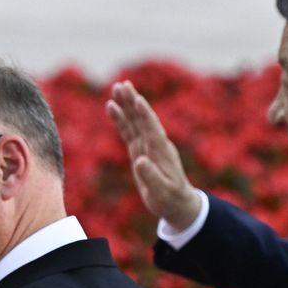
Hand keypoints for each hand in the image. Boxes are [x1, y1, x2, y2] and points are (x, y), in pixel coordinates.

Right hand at [105, 80, 201, 230]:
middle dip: (133, 102)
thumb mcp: (161, 192)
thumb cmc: (170, 199)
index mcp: (161, 152)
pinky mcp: (139, 150)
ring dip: (126, 105)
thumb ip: (152, 177)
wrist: (176, 203)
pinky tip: (112, 107)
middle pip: (142, 119)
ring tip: (116, 88)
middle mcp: (155, 144)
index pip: (153, 129)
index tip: (139, 99)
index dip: (146, 115)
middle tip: (123, 85)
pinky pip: (128, 131)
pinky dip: (121, 119)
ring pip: (134, 121)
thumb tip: (140, 161)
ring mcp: (147, 145)